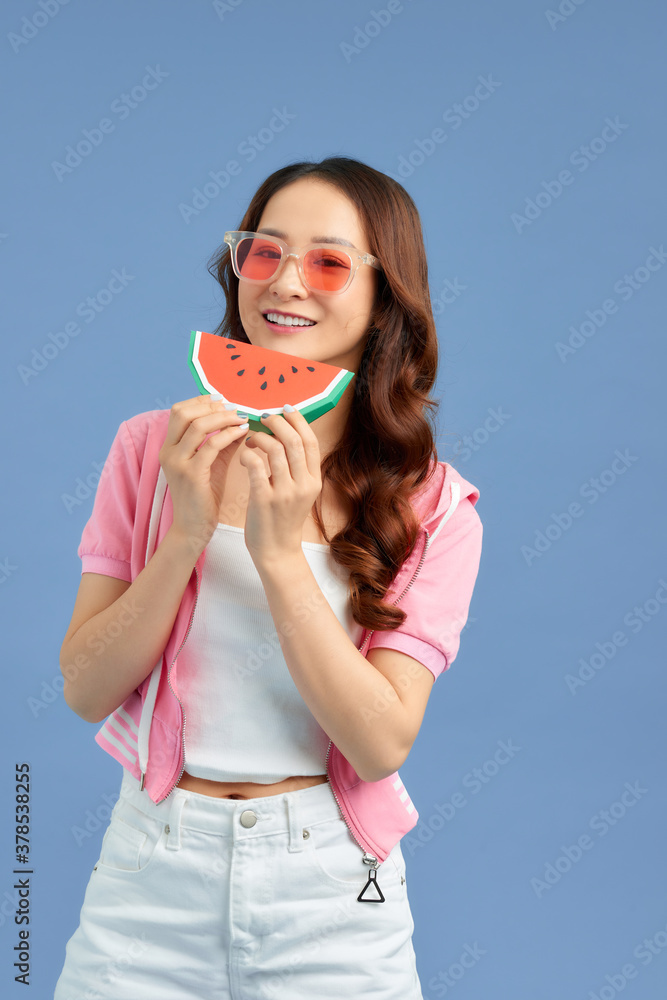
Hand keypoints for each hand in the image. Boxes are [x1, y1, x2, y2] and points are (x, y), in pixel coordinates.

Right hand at [158, 395, 248, 554]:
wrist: (192, 528)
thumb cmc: (203, 497)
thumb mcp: (211, 464)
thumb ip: (221, 443)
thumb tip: (239, 422)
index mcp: (169, 447)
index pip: (179, 411)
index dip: (201, 402)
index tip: (223, 402)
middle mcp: (168, 452)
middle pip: (183, 412)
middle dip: (211, 407)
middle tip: (234, 408)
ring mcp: (177, 463)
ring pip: (198, 426)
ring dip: (223, 418)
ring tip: (242, 418)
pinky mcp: (192, 474)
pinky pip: (212, 445)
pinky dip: (229, 435)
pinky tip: (243, 433)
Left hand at [238, 408, 322, 564]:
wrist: (276, 551)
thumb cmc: (282, 518)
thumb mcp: (299, 492)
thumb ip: (296, 467)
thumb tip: (284, 434)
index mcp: (314, 480)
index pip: (310, 441)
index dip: (298, 421)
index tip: (284, 409)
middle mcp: (304, 485)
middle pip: (294, 441)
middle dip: (277, 423)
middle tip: (263, 417)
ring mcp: (285, 493)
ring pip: (275, 450)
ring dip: (260, 437)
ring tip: (251, 439)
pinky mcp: (265, 499)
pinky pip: (255, 466)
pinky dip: (248, 454)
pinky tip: (243, 455)